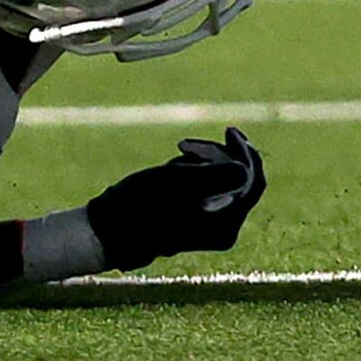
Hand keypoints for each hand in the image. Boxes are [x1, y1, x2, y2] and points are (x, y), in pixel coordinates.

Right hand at [84, 128, 264, 271]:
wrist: (108, 228)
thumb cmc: (140, 206)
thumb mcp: (176, 183)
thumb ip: (214, 176)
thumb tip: (245, 170)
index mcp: (225, 226)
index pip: (253, 181)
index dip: (245, 152)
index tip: (228, 130)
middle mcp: (223, 229)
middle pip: (236, 176)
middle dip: (212, 154)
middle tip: (183, 146)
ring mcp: (210, 225)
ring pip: (218, 177)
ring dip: (197, 162)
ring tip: (169, 166)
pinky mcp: (196, 218)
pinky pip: (204, 184)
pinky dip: (189, 172)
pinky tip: (168, 174)